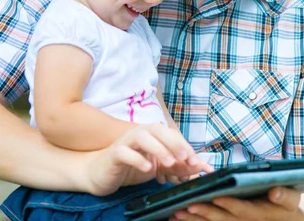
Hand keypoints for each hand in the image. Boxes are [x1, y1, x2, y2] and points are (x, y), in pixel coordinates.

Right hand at [86, 124, 212, 195]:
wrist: (102, 173)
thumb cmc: (131, 166)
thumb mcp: (159, 167)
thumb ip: (178, 166)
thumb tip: (201, 167)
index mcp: (152, 134)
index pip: (172, 135)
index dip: (186, 147)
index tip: (198, 162)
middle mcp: (139, 133)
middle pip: (158, 129)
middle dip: (174, 143)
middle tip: (185, 159)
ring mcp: (126, 142)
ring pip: (142, 137)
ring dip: (158, 149)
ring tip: (169, 163)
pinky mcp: (114, 153)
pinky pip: (125, 152)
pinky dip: (137, 159)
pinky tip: (147, 168)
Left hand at [170, 186, 303, 220]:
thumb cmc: (288, 209)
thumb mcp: (292, 202)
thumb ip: (285, 196)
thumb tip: (274, 191)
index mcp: (261, 213)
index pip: (244, 209)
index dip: (231, 205)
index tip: (217, 197)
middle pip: (223, 220)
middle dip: (205, 213)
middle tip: (187, 206)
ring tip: (177, 214)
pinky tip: (177, 219)